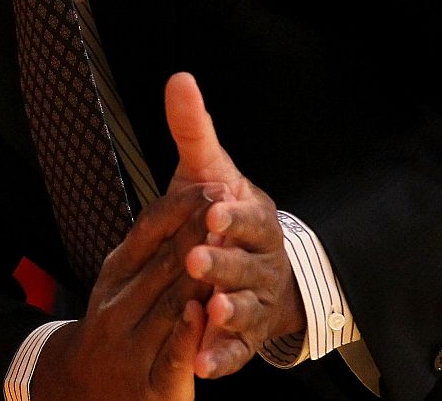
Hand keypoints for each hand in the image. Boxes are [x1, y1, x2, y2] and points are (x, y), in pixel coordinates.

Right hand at [31, 184, 213, 400]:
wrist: (83, 385)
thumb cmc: (115, 325)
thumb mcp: (120, 281)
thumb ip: (149, 250)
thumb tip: (184, 205)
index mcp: (116, 273)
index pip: (148, 231)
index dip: (181, 208)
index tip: (213, 186)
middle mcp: (118, 304)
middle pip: (165, 262)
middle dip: (199, 233)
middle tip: (230, 206)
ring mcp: (131, 344)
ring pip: (170, 304)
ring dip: (199, 276)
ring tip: (225, 249)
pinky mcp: (150, 383)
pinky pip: (171, 355)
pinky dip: (186, 333)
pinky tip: (201, 314)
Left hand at [164, 72, 306, 377]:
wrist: (252, 266)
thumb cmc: (223, 213)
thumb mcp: (207, 170)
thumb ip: (192, 129)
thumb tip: (179, 77)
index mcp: (255, 220)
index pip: (248, 218)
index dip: (233, 217)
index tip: (213, 211)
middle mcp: (262, 262)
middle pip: (246, 265)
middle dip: (224, 262)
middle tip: (197, 260)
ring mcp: (256, 301)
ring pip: (246, 308)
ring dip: (228, 311)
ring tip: (210, 310)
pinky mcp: (245, 337)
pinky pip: (236, 350)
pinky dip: (222, 357)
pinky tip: (202, 364)